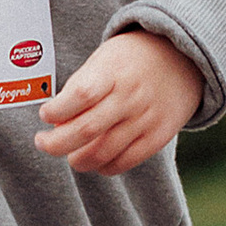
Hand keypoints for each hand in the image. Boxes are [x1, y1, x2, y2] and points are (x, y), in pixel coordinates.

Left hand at [33, 29, 202, 178]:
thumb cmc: (132, 59)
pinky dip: (103, 167)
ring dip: (78, 160)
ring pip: (103, 152)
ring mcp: (145, 119)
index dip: (57, 110)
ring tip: (70, 154)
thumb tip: (55, 122)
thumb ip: (80, 87)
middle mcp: (130, 97)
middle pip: (87, 130)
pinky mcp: (158, 137)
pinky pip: (125, 161)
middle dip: (56, 143)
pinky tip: (94, 160)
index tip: (45, 114)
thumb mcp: (104, 59)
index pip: (80, 95)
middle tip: (43, 143)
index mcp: (113, 72)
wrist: (183, 58)